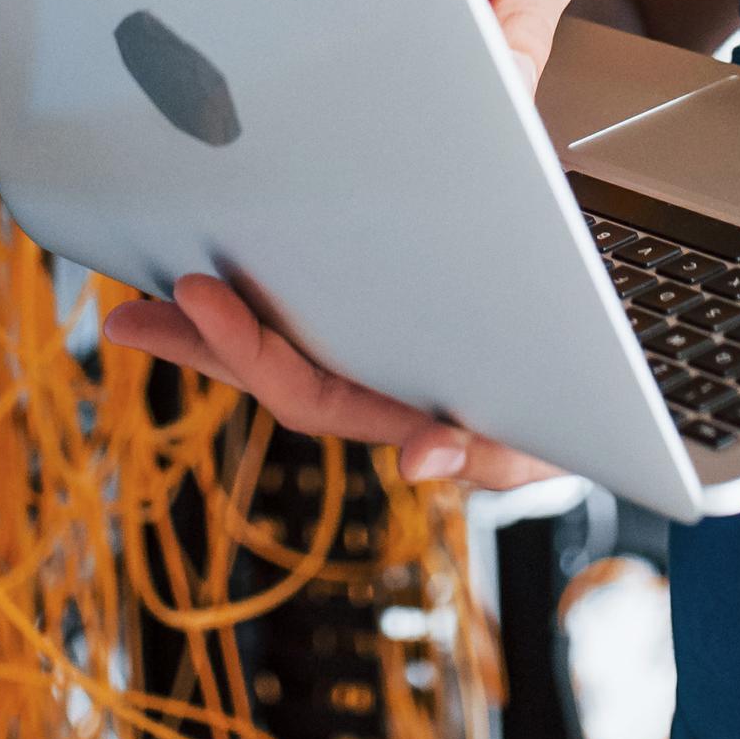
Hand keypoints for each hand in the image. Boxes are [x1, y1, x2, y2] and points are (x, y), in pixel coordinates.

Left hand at [103, 273, 568, 488]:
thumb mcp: (542, 441)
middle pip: (268, 368)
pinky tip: (212, 278)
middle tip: (133, 308)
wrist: (606, 373)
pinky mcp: (380, 308)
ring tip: (145, 295)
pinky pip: (307, 313)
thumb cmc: (575, 407)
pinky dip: (257, 303)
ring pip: (276, 341)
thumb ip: (492, 457)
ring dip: (207, 324)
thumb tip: (423, 460)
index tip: (194, 295)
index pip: (304, 391)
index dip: (245, 351)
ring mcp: (372, 357)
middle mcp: (371, 389)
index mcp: (396, 412)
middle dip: (198, 341)